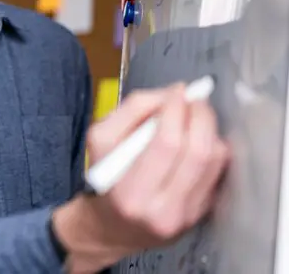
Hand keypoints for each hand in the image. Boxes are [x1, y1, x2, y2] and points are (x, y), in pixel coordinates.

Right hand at [52, 83, 229, 272]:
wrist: (113, 228)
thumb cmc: (106, 179)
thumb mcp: (100, 141)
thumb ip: (131, 111)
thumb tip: (170, 94)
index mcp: (130, 191)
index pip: (166, 143)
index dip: (176, 110)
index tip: (177, 90)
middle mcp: (161, 210)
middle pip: (197, 151)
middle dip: (199, 115)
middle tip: (194, 99)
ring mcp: (186, 216)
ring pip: (214, 160)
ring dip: (209, 129)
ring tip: (196, 117)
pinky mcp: (202, 215)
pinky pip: (218, 172)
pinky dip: (213, 148)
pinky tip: (198, 140)